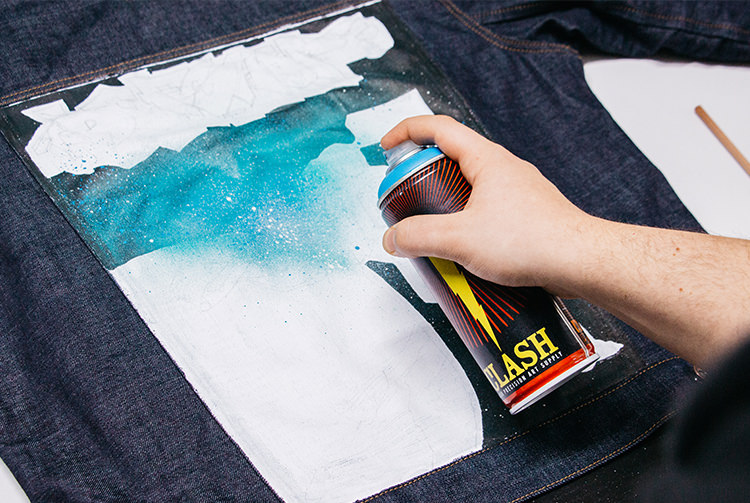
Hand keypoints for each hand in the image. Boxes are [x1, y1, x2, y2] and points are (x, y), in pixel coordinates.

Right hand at [380, 115, 589, 290]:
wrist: (581, 262)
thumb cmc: (532, 241)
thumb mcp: (460, 239)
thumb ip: (419, 236)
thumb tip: (393, 239)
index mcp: (486, 160)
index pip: (438, 128)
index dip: (406, 131)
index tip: (387, 146)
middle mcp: (503, 169)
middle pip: (452, 159)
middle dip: (423, 177)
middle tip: (407, 199)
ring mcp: (517, 192)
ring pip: (470, 189)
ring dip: (446, 206)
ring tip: (433, 233)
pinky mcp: (526, 216)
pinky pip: (487, 211)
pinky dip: (468, 225)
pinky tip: (464, 252)